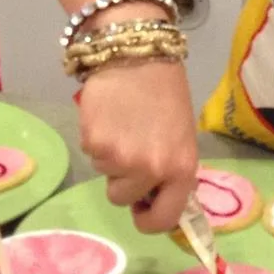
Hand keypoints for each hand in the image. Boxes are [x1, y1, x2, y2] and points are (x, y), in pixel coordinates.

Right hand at [75, 58, 197, 233]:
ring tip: (121, 124)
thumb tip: (154, 199)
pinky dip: (96, 138)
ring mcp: (119, 158)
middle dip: (123, 180)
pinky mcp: (93, 142)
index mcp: (181, 169)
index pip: (163, 220)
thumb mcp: (181, 136)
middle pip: (123, 198)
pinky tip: (108, 115)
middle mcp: (151, 169)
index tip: (141, 209)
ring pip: (105, 174)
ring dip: (110, 157)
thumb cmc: (166, 93)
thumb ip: (171, 170)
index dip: (149, 220)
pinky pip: (91, 153)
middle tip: (129, 149)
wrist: (138, 53)